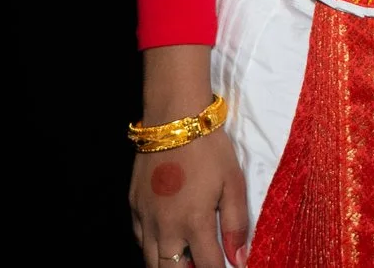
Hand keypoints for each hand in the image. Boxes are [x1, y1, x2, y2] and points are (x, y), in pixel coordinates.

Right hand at [128, 126, 247, 267]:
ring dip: (170, 265)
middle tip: (204, 263)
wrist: (174, 120)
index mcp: (194, 223)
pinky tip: (166, 240)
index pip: (208, 266)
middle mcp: (166, 227)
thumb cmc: (209, 149)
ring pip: (151, 261)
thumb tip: (239, 259)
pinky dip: (153, 248)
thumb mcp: (233, 183)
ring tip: (186, 258)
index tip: (229, 267)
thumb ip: (236, 224)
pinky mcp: (134, 206)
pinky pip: (140, 240)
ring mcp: (146, 218)